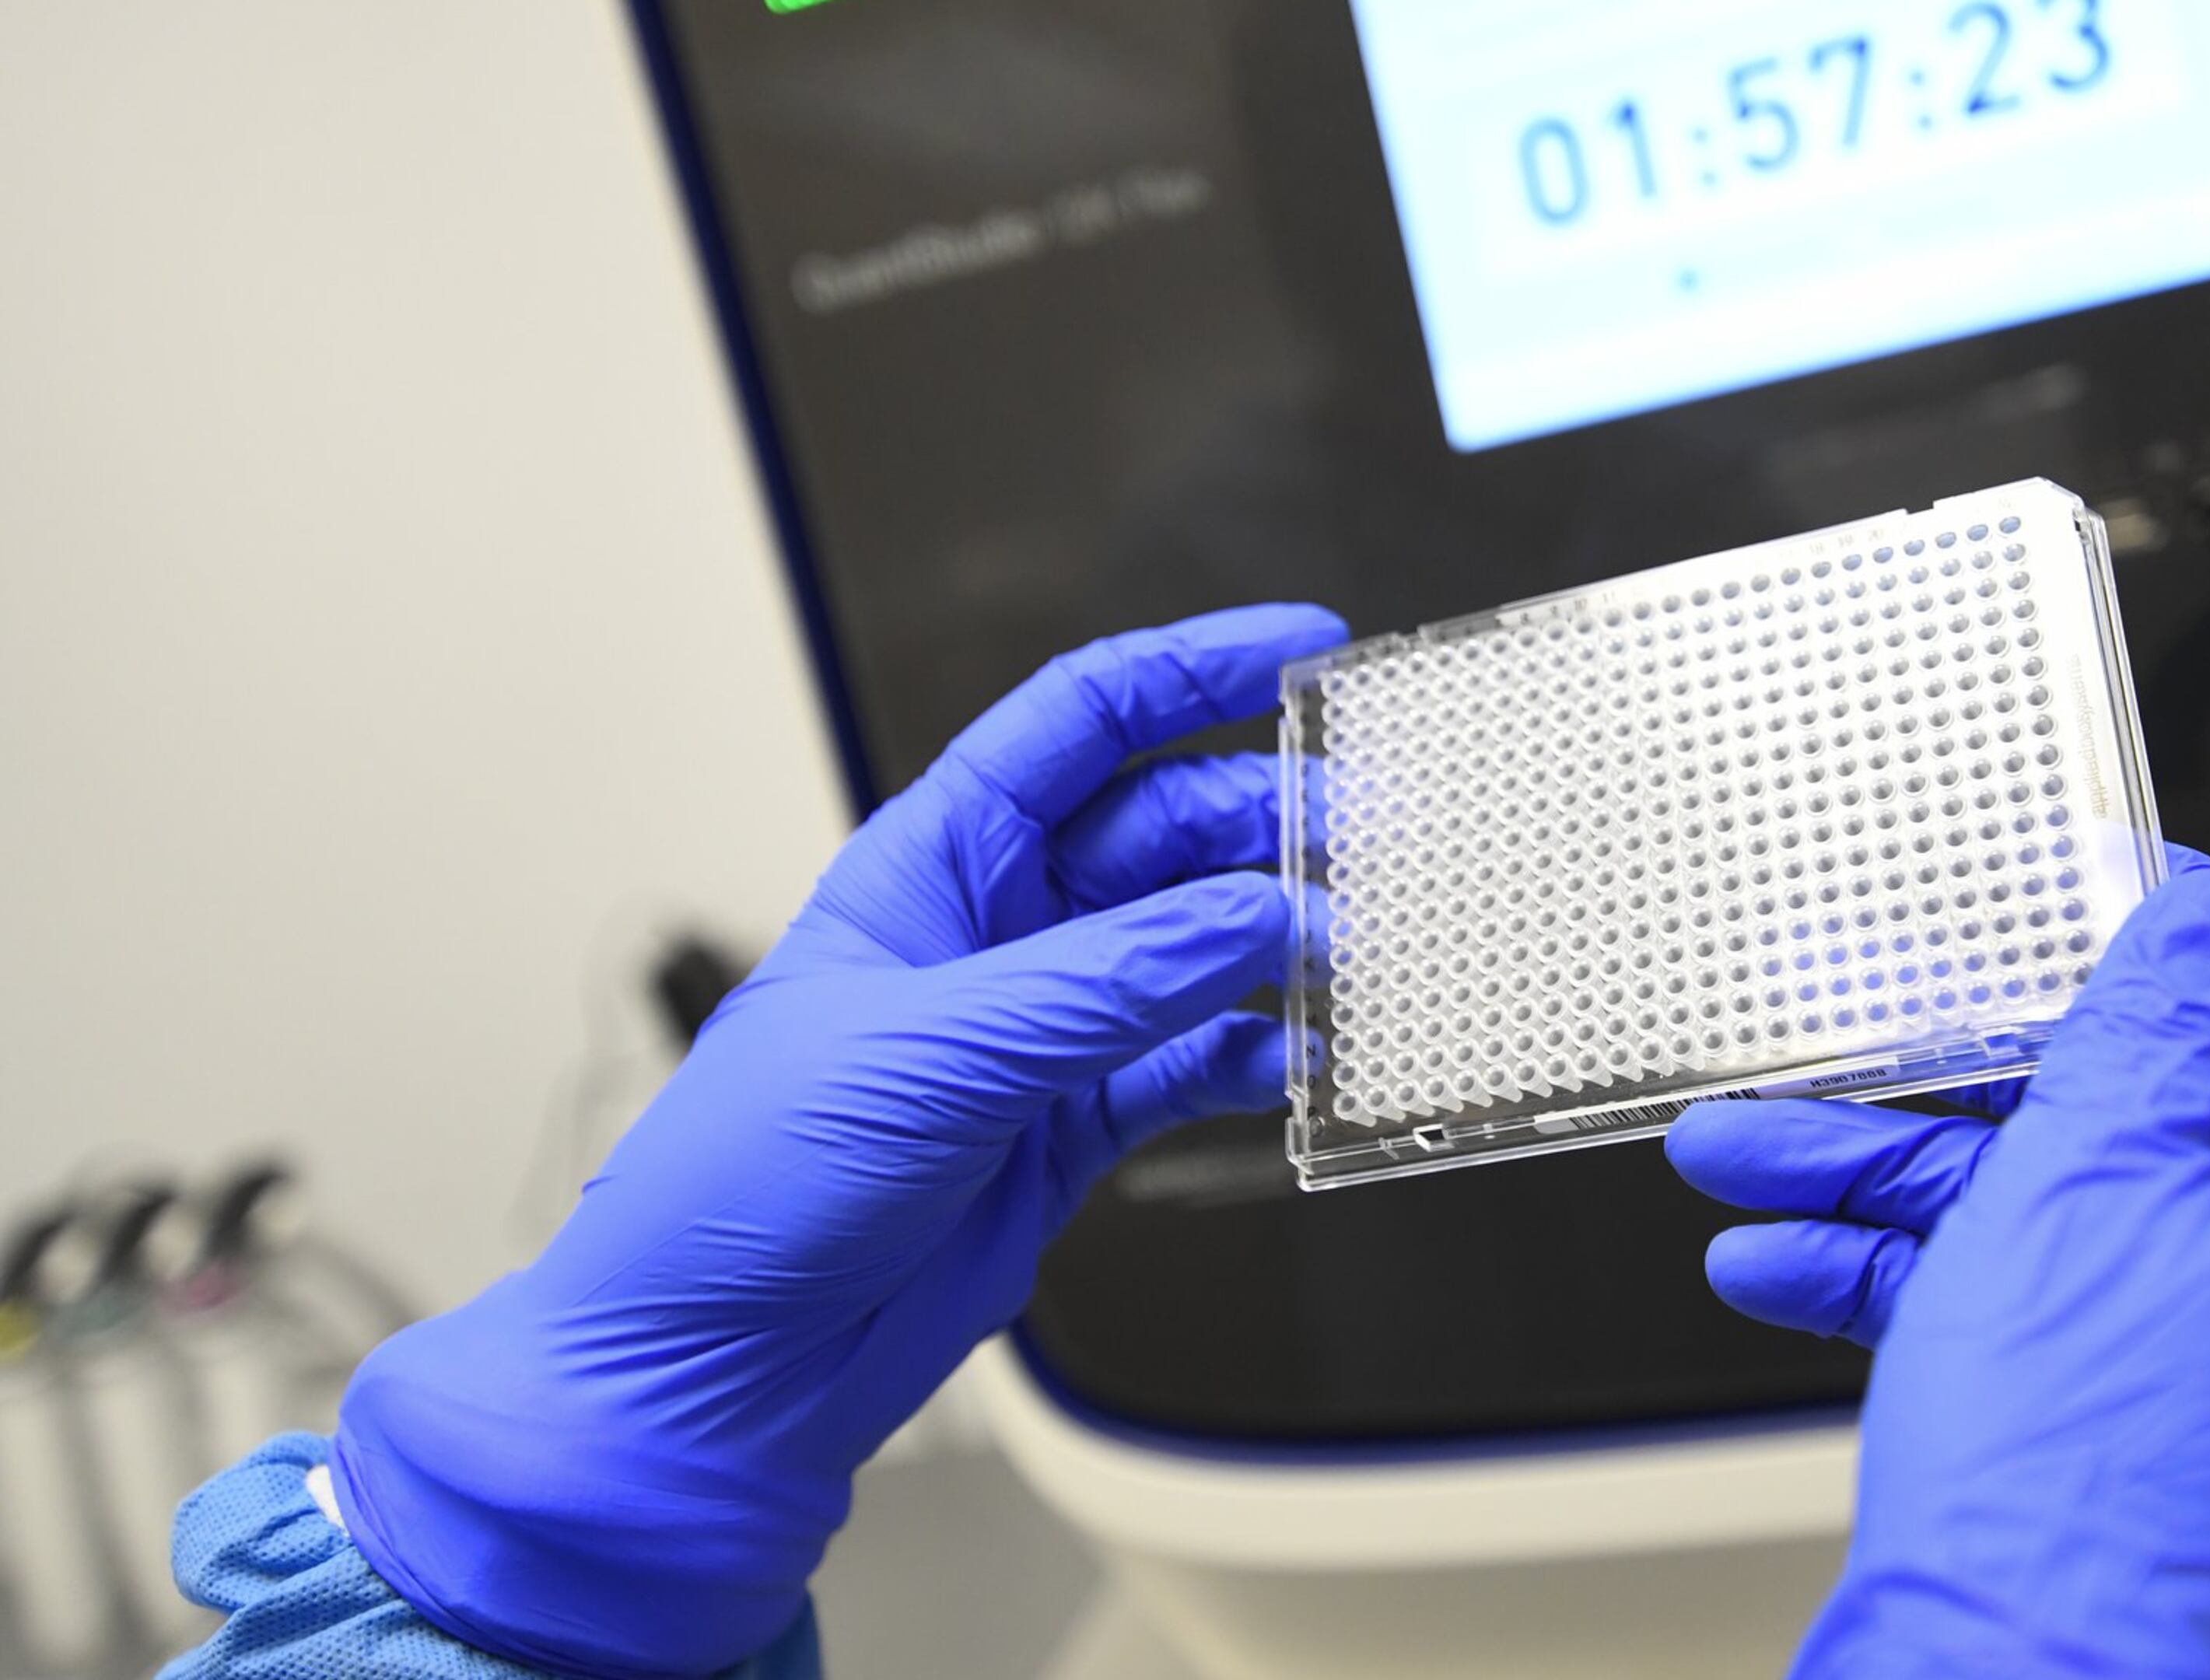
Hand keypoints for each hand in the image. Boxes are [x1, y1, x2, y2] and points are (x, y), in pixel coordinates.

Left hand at [330, 605, 1345, 1679]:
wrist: (717, 1365)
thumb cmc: (751, 1181)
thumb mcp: (936, 1048)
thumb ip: (1110, 983)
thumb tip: (1259, 919)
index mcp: (934, 861)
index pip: (1081, 720)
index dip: (1193, 670)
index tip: (1305, 651)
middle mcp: (996, 929)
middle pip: (1161, 830)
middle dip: (1262, 823)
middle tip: (1365, 838)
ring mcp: (1040, 1029)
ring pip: (1192, 947)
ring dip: (1275, 942)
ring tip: (1356, 949)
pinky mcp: (1068, 1129)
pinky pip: (1190, 1066)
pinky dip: (1254, 1058)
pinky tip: (1305, 1060)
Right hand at [1667, 849, 2209, 1679]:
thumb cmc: (2089, 1476)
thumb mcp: (2104, 1183)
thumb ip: (2155, 1031)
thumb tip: (2205, 915)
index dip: (2168, 917)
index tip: (2062, 865)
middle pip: (2104, 1094)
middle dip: (1943, 1051)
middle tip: (1838, 1000)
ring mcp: (2159, 1346)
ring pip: (2010, 1195)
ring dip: (1861, 1161)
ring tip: (1729, 1148)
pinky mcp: (2071, 1414)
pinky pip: (1969, 1296)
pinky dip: (1864, 1267)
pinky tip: (1767, 1263)